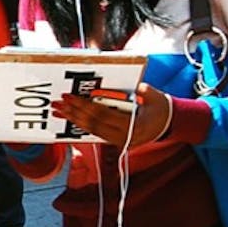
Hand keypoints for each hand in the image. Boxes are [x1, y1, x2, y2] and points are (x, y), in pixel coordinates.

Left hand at [51, 82, 170, 148]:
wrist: (169, 124)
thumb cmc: (161, 107)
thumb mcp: (154, 96)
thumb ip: (142, 91)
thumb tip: (129, 86)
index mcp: (133, 125)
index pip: (103, 115)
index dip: (84, 106)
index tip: (70, 97)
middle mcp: (124, 136)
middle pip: (94, 124)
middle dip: (74, 113)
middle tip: (58, 103)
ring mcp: (119, 141)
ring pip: (92, 131)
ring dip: (74, 120)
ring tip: (59, 112)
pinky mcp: (115, 141)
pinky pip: (96, 133)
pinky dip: (82, 125)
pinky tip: (71, 119)